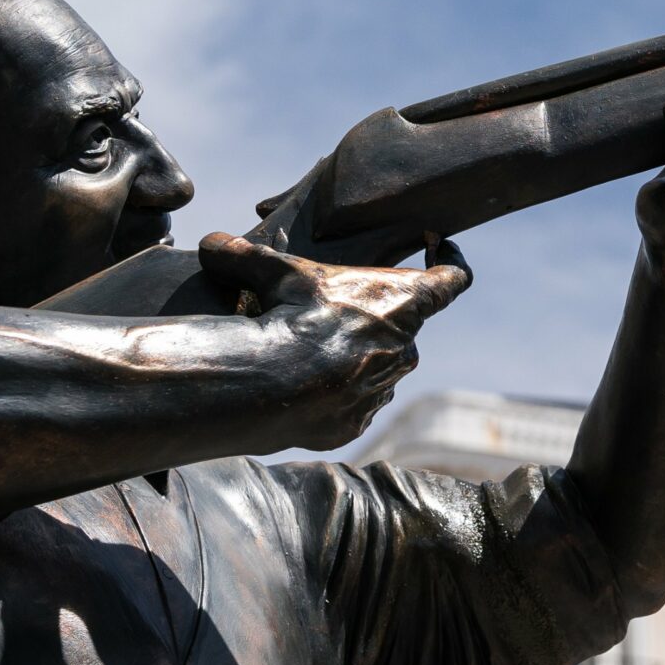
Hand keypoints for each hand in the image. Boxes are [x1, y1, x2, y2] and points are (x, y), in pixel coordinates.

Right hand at [198, 232, 472, 448]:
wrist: (276, 387)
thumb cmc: (289, 318)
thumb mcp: (273, 272)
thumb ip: (246, 254)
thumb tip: (211, 242)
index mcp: (404, 304)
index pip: (452, 279)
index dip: (450, 261)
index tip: (439, 248)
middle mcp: (406, 348)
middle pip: (400, 326)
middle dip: (369, 317)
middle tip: (325, 311)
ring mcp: (384, 389)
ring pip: (375, 367)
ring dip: (350, 357)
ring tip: (306, 352)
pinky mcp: (358, 422)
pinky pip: (353, 402)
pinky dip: (333, 392)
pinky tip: (301, 387)